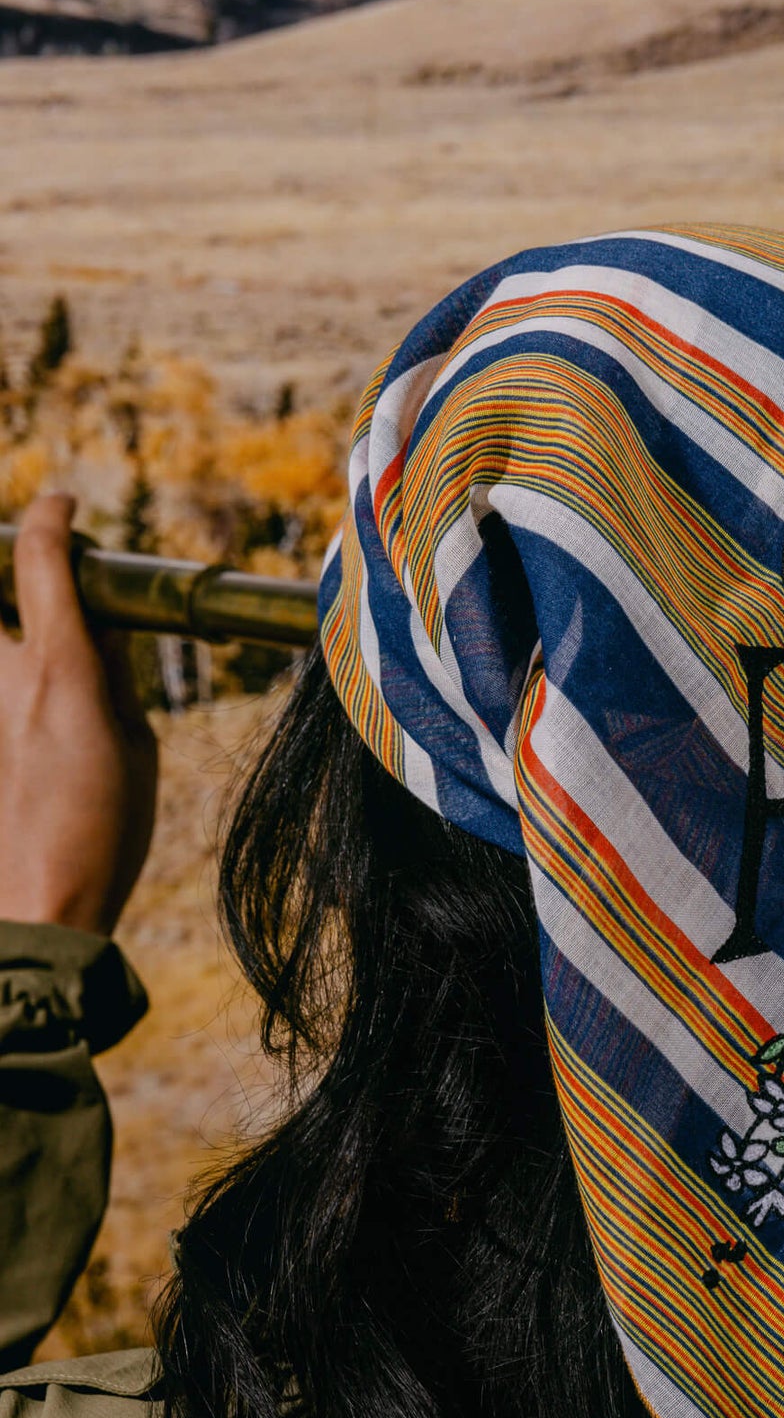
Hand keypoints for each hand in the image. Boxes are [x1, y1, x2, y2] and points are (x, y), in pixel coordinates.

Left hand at [0, 495, 157, 934]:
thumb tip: (101, 633)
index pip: (43, 558)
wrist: (38, 912)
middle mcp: (5, 680)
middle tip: (29, 590)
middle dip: (10, 577)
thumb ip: (114, 679)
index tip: (61, 506)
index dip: (51, 517)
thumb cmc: (103, 837)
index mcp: (61, 672)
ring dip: (11, 652)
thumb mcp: (136, 748)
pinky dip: (13, 699)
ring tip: (35, 679)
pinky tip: (30, 739)